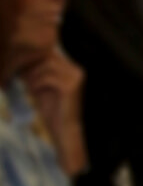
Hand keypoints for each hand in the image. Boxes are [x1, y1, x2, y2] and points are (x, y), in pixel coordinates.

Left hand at [22, 49, 86, 172]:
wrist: (64, 130)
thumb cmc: (53, 111)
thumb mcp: (43, 87)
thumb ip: (37, 73)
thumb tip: (22, 60)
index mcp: (73, 70)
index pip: (51, 55)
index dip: (34, 61)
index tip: (22, 71)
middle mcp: (77, 71)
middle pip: (49, 57)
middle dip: (32, 66)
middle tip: (22, 78)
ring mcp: (76, 78)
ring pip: (47, 65)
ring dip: (33, 75)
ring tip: (28, 87)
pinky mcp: (71, 87)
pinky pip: (48, 77)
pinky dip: (37, 83)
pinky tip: (34, 92)